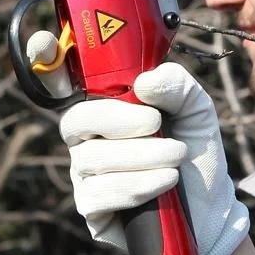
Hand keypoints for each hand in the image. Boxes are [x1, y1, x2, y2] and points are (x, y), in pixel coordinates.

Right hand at [60, 62, 249, 254]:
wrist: (212, 210)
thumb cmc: (196, 155)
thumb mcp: (197, 111)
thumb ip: (177, 86)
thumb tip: (144, 82)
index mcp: (106, 105)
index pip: (62, 80)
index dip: (45, 61)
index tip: (43, 45)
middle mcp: (87, 138)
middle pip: (76, 121)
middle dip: (119, 121)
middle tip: (157, 125)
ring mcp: (85, 174)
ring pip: (92, 159)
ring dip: (143, 157)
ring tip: (176, 160)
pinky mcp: (91, 208)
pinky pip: (99, 193)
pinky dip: (138, 186)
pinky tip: (164, 185)